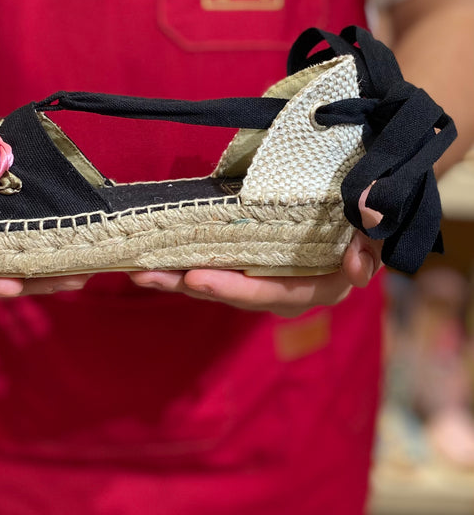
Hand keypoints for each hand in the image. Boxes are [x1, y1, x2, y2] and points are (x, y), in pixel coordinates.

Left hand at [130, 188, 383, 316]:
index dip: (233, 288)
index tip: (197, 278)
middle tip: (147, 275)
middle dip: (189, 285)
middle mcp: (285, 293)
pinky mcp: (248, 267)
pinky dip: (183, 264)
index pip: (271, 294)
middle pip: (232, 294)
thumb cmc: (366, 225)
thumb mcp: (375, 234)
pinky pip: (214, 267)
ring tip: (138, 271)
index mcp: (316, 288)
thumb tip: (359, 267)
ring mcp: (263, 281)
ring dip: (176, 278)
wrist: (359, 219)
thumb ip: (371, 246)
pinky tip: (152, 258)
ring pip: (216, 283)